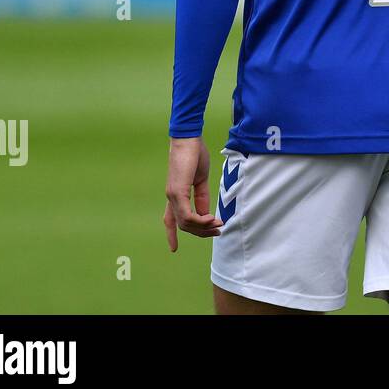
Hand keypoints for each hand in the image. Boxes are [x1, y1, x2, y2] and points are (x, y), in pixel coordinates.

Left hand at [163, 136, 222, 251]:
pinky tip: (211, 218)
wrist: (188, 139)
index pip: (170, 220)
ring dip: (203, 227)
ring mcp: (173, 195)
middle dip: (201, 232)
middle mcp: (171, 198)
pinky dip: (200, 220)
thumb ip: (201, 197)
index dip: (171, 235)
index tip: (173, 249)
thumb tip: (205, 214)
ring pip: (185, 223)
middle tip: (218, 231)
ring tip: (218, 225)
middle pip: (183, 225)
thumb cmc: (195, 154)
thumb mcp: (200, 180)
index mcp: (176, 195)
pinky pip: (187, 215)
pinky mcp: (177, 192)